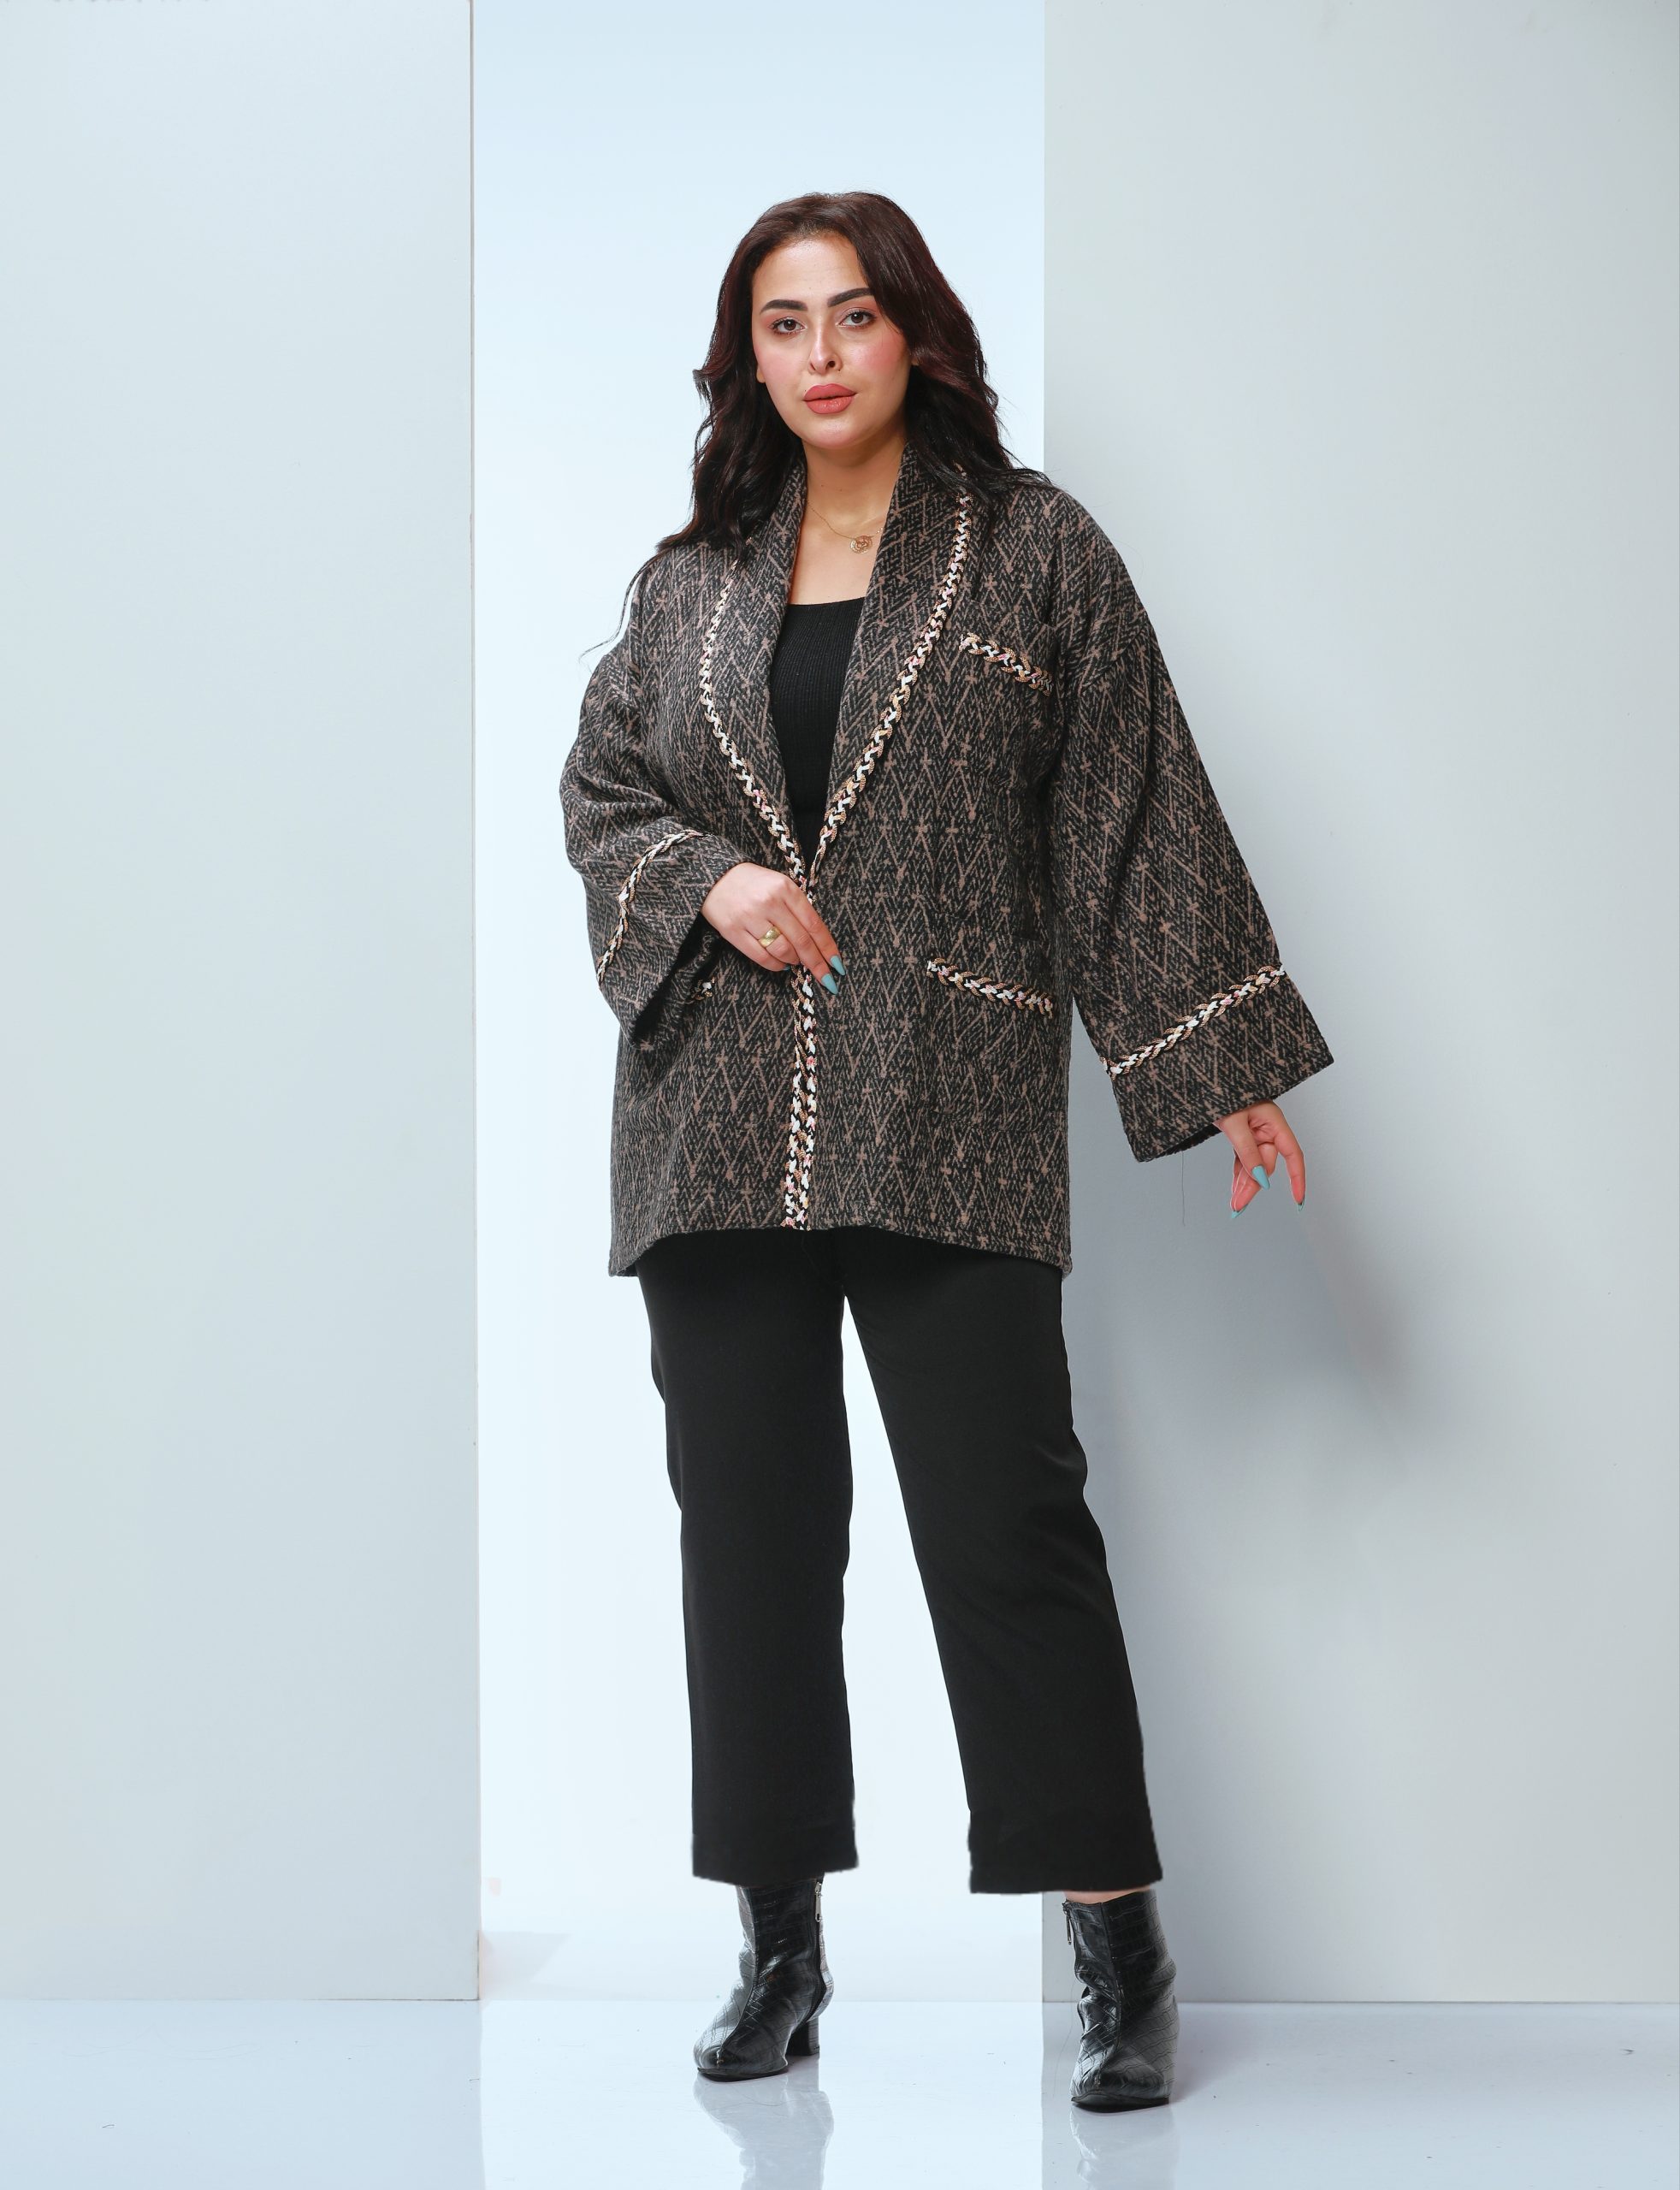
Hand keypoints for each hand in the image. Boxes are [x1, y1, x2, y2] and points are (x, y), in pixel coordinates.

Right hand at [701, 863, 844, 985]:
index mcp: (786, 889)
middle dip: (816, 963)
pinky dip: (775, 965)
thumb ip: (798, 909)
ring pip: (782, 950)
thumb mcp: (780, 886)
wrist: (714, 877)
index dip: (827, 947)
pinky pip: (761, 957)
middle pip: (801, 941)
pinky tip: (781, 964)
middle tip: (826, 978)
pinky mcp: (733, 931)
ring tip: (795, 961)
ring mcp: (750, 917)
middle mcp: (770, 902)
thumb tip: (817, 943)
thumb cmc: (754, 884)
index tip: (837, 964)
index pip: (814, 924)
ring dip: (794, 961)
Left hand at [1217, 1099, 1305, 1214]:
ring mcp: (1254, 1133)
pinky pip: (1243, 1159)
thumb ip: (1247, 1150)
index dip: (1298, 1178)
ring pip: (1253, 1165)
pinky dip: (1238, 1174)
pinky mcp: (1241, 1136)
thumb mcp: (1234, 1122)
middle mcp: (1267, 1129)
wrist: (1206, 1079)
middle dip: (1253, 1186)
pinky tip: (1235, 1189)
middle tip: (1239, 1206)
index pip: (1292, 1154)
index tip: (1298, 1200)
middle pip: (1267, 1164)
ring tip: (1235, 1205)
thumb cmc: (1222, 1091)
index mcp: (1273, 1121)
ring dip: (1244, 1184)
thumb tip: (1259, 1177)